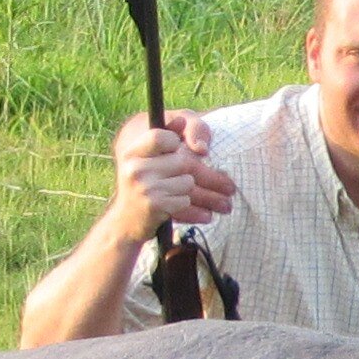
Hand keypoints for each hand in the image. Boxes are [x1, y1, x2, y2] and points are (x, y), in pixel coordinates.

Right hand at [110, 110, 233, 241]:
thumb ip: (177, 137)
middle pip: (184, 162)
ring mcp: (143, 186)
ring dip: (199, 195)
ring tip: (210, 204)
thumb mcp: (155, 158)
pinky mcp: (153, 204)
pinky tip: (204, 216)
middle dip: (209, 177)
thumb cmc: (147, 184)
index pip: (161, 137)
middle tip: (231, 189)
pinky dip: (194, 210)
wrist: (126, 222)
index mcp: (134, 151)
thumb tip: (199, 146)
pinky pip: (185, 200)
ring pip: (188, 182)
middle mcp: (134, 166)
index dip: (176, 142)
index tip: (185, 151)